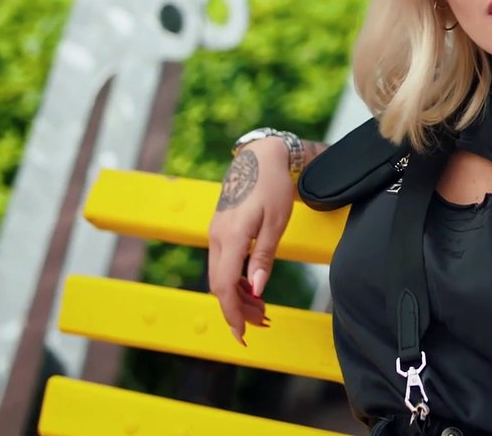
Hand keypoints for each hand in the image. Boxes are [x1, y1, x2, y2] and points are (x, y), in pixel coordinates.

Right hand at [206, 137, 295, 344]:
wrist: (260, 157)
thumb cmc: (273, 187)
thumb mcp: (276, 223)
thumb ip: (264, 257)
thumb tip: (256, 290)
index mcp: (230, 237)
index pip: (224, 286)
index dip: (232, 313)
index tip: (242, 334)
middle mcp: (216, 237)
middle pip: (220, 285)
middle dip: (238, 309)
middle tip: (262, 323)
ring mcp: (215, 233)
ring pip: (220, 276)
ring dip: (238, 296)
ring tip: (261, 310)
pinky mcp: (220, 230)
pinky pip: (223, 263)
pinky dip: (235, 280)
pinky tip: (251, 287)